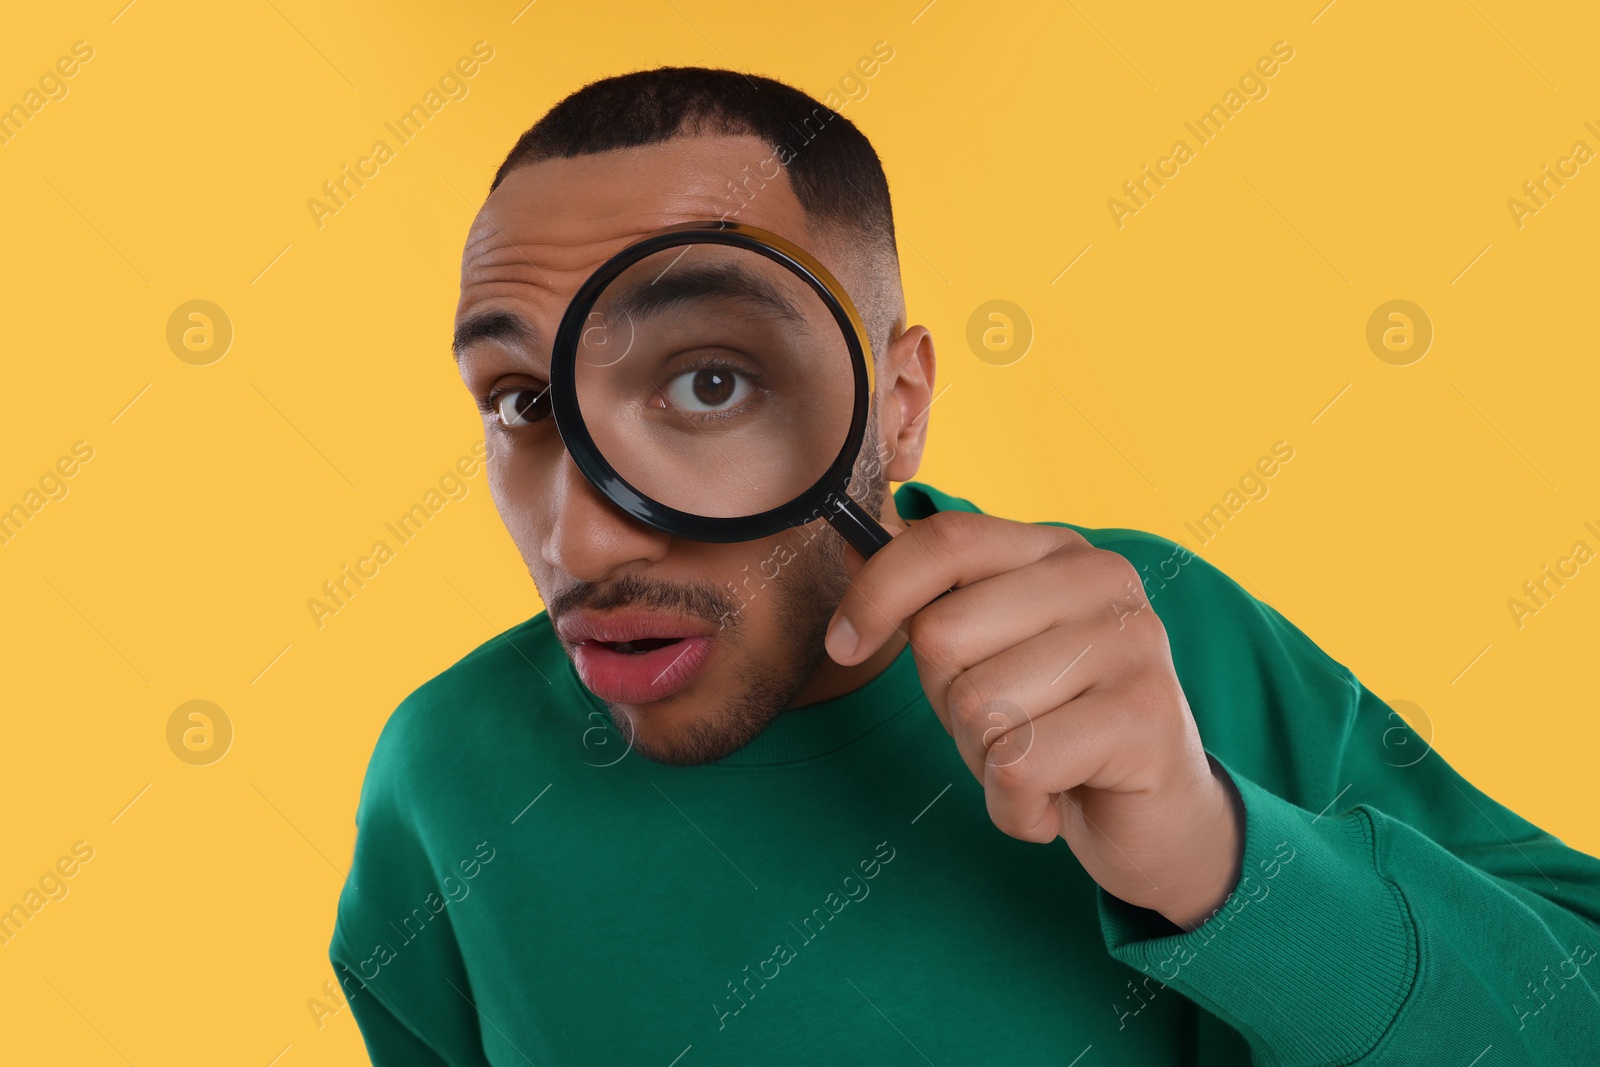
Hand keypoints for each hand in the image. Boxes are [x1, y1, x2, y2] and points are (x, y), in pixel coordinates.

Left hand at [825, 511, 1243, 929]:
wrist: (1158, 816)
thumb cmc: (1055, 726)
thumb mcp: (986, 653)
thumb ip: (931, 603)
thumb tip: (849, 556)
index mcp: (1058, 550)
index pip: (945, 541)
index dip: (876, 592)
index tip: (843, 643)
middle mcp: (1102, 581)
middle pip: (944, 634)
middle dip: (946, 704)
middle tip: (1001, 730)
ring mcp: (1131, 646)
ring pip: (977, 706)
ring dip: (983, 761)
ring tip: (1035, 764)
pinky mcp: (1145, 719)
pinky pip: (1017, 768)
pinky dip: (1015, 808)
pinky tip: (1052, 804)